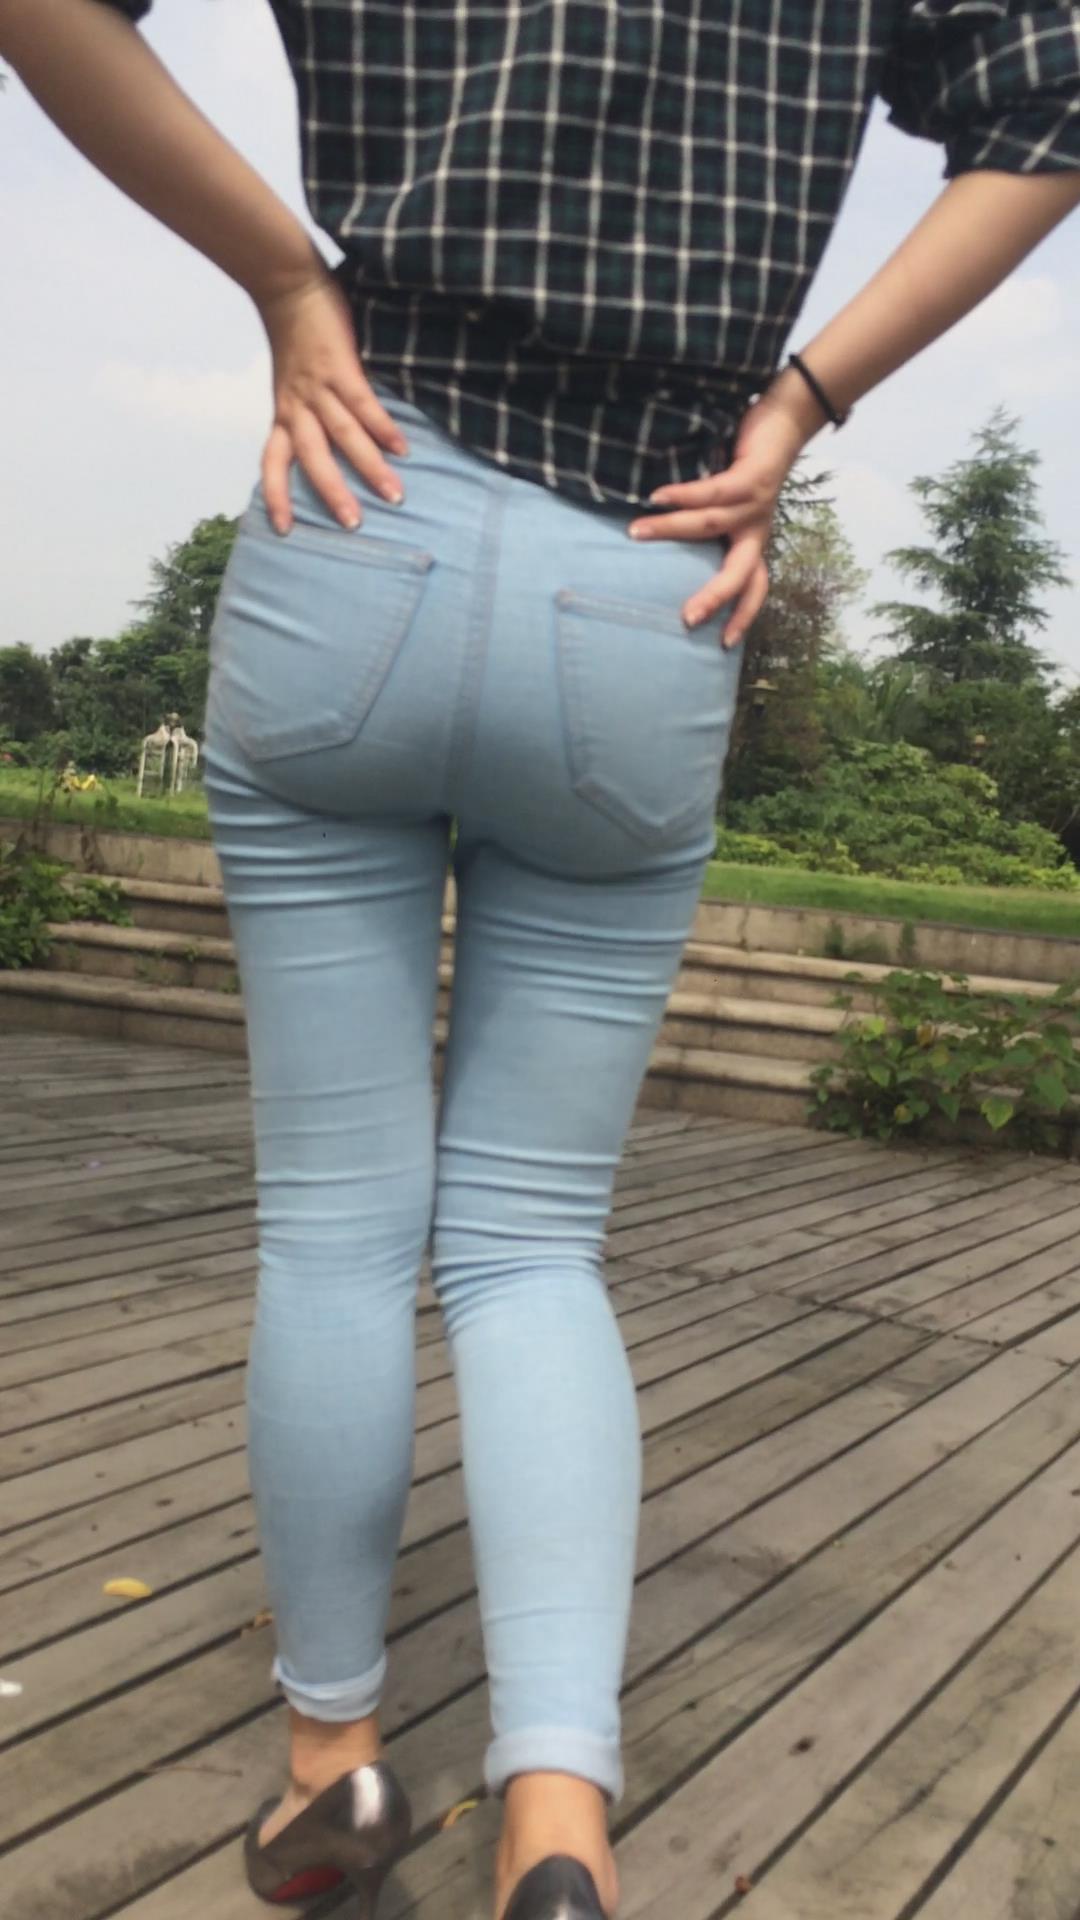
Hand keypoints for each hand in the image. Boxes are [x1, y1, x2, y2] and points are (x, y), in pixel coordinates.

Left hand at [257, 267, 407, 533]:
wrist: (287, 285)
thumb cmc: (294, 335)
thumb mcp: (291, 383)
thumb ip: (306, 411)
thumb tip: (332, 444)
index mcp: (283, 413)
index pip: (272, 464)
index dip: (276, 497)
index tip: (284, 530)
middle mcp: (297, 406)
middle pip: (312, 459)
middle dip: (333, 493)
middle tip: (354, 525)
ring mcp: (318, 387)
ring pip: (342, 436)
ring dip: (369, 468)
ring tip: (394, 495)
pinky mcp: (340, 366)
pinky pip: (362, 404)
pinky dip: (382, 427)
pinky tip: (402, 448)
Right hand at [627, 385, 814, 644]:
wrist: (783, 423)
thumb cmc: (746, 466)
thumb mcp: (729, 508)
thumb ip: (706, 528)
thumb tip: (659, 543)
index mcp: (754, 542)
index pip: (753, 589)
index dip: (742, 616)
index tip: (723, 644)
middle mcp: (758, 529)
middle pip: (740, 574)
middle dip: (715, 597)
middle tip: (687, 618)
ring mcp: (756, 505)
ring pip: (710, 526)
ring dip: (670, 530)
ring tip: (636, 531)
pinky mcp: (752, 478)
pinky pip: (712, 492)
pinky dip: (682, 495)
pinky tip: (657, 497)